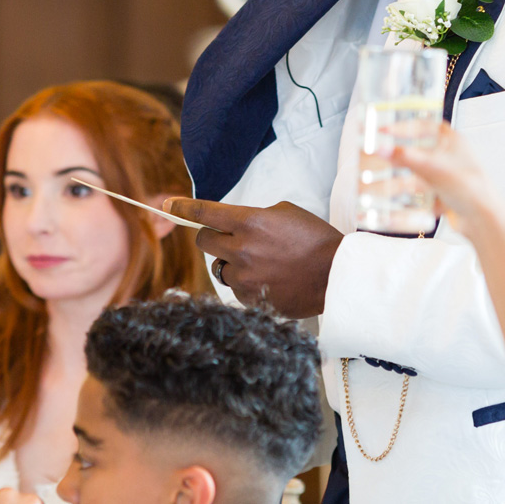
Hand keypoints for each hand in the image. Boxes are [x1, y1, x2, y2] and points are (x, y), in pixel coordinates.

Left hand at [162, 199, 342, 317]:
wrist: (335, 275)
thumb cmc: (314, 239)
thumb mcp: (284, 212)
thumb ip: (253, 217)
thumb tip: (234, 225)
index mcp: (250, 222)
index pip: (204, 212)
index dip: (183, 208)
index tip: (169, 205)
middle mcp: (241, 249)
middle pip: (204, 241)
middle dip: (212, 236)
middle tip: (228, 237)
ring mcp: (245, 277)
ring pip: (219, 267)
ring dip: (231, 262)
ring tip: (260, 262)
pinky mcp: (250, 299)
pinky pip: (236, 288)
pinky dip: (246, 283)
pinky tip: (269, 279)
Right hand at [392, 124, 495, 223]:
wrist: (482, 220)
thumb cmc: (471, 188)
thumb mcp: (433, 167)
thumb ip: (405, 156)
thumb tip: (382, 148)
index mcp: (452, 140)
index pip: (424, 126)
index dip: (403, 127)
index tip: (384, 129)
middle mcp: (449, 156)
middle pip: (417, 151)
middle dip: (397, 156)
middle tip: (379, 155)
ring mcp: (446, 176)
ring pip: (416, 173)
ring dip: (399, 178)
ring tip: (382, 181)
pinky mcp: (442, 194)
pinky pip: (419, 192)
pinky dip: (407, 195)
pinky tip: (395, 198)